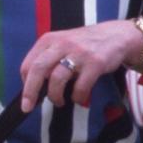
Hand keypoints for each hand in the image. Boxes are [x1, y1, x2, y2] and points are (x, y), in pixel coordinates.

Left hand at [20, 20, 142, 111]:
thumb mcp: (61, 44)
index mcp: (49, 40)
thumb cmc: (84, 44)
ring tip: (59, 101)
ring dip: (55, 96)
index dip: (25, 83)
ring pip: (57, 79)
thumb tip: (33, 86)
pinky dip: (77, 97)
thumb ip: (47, 59)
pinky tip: (79, 98)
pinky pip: (80, 86)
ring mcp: (79, 53)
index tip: (27, 96)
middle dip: (30, 92)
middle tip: (28, 107)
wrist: (117, 35)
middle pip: (38, 69)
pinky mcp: (95, 63)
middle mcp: (62, 44)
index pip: (28, 63)